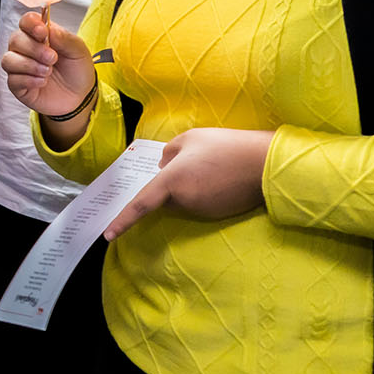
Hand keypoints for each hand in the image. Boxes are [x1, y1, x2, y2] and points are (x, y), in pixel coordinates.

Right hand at [1, 10, 97, 147]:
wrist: (80, 96)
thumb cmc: (77, 70)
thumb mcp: (79, 51)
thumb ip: (65, 38)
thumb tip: (49, 29)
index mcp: (40, 35)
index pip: (26, 21)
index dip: (30, 24)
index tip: (42, 32)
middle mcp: (26, 49)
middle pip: (15, 39)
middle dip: (34, 48)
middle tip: (52, 58)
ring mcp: (20, 67)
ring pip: (9, 60)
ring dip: (29, 65)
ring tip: (48, 71)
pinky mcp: (18, 85)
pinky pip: (13, 79)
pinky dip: (29, 80)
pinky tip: (43, 82)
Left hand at [102, 128, 276, 240]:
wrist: (265, 163)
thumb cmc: (225, 146)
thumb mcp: (190, 138)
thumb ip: (168, 153)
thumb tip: (163, 167)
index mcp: (171, 181)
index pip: (141, 205)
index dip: (123, 220)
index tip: (108, 235)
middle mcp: (183, 200)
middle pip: (165, 197)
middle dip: (170, 183)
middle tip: (192, 162)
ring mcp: (201, 210)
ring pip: (184, 199)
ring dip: (188, 186)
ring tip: (211, 165)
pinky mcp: (217, 214)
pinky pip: (200, 203)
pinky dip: (203, 191)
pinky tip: (220, 176)